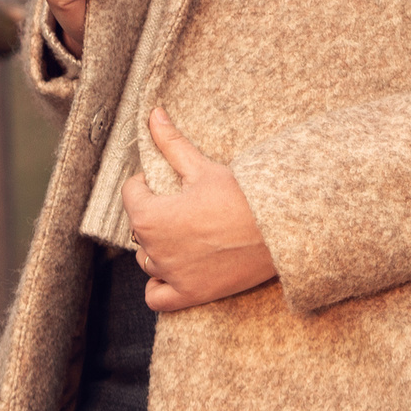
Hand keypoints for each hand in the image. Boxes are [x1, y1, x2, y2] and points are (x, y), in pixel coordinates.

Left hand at [125, 107, 278, 312]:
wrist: (279, 228)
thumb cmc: (241, 195)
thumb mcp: (203, 167)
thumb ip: (171, 143)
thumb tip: (153, 114)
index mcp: (151, 216)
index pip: (131, 194)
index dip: (148, 183)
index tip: (169, 182)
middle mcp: (154, 249)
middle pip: (139, 229)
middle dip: (154, 215)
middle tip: (184, 205)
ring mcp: (172, 275)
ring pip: (147, 261)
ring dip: (158, 248)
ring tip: (186, 233)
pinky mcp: (189, 294)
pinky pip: (157, 297)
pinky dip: (160, 284)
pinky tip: (177, 267)